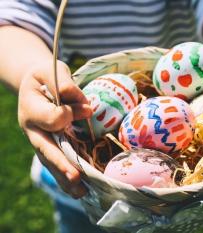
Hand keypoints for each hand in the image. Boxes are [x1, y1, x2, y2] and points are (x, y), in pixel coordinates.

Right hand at [18, 60, 91, 197]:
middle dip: (61, 163)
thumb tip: (82, 104)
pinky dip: (66, 177)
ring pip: (50, 162)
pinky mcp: (49, 145)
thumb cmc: (45, 76)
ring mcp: (39, 139)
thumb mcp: (51, 70)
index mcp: (30, 108)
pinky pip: (56, 163)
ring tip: (81, 193)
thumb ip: (63, 82)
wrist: (35, 84)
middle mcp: (32, 128)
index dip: (71, 114)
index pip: (53, 118)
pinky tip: (80, 189)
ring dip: (65, 178)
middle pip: (45, 149)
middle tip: (76, 177)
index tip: (86, 108)